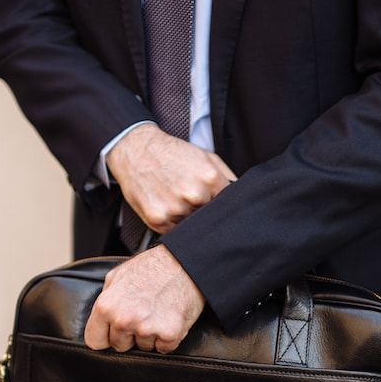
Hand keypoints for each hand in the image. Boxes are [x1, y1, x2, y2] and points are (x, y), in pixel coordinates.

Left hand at [84, 246, 205, 353]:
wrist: (184, 262)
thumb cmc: (151, 267)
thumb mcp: (116, 276)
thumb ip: (105, 300)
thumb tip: (99, 318)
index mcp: (106, 307)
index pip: (95, 341)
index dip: (105, 336)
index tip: (113, 332)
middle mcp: (124, 320)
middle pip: (120, 347)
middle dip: (129, 336)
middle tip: (142, 315)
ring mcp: (147, 329)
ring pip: (143, 348)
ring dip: (150, 336)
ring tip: (157, 312)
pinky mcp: (169, 334)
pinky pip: (163, 348)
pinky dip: (167, 338)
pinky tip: (169, 319)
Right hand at [106, 123, 235, 233]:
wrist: (136, 150)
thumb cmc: (173, 154)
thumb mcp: (206, 156)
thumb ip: (227, 177)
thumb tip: (243, 197)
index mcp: (210, 178)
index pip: (228, 206)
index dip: (222, 207)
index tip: (216, 207)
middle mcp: (194, 194)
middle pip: (210, 218)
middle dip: (204, 211)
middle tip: (191, 199)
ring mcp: (175, 208)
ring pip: (192, 227)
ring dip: (187, 218)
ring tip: (176, 198)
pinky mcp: (157, 219)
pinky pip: (173, 232)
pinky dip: (171, 223)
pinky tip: (165, 205)